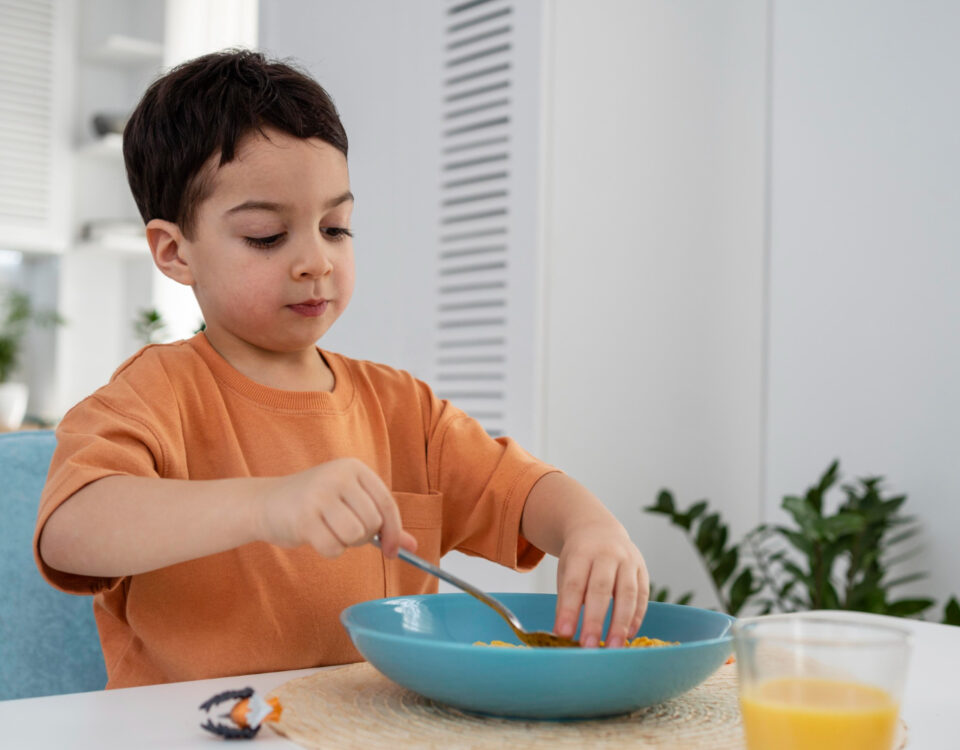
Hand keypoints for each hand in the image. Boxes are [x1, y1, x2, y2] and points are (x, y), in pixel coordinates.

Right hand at [255, 457, 417, 558]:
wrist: (265, 503)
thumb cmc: (314, 504)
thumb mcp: (350, 503)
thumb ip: (382, 523)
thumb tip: (414, 547)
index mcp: (353, 468)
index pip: (387, 503)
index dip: (394, 531)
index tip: (392, 551)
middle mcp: (338, 476)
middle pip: (373, 522)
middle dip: (364, 537)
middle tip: (345, 532)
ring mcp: (320, 494)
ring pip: (355, 535)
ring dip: (346, 543)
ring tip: (330, 532)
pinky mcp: (304, 517)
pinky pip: (333, 548)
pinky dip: (329, 551)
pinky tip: (316, 538)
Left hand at [553, 522, 648, 647]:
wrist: (599, 528)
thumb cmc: (578, 557)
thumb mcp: (566, 570)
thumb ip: (566, 600)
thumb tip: (564, 634)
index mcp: (581, 552)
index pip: (574, 584)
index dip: (569, 610)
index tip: (564, 634)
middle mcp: (607, 554)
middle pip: (601, 588)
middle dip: (595, 619)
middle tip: (589, 646)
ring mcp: (628, 560)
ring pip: (627, 592)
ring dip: (621, 623)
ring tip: (614, 647)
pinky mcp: (642, 569)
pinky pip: (642, 595)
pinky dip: (636, 617)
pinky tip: (629, 635)